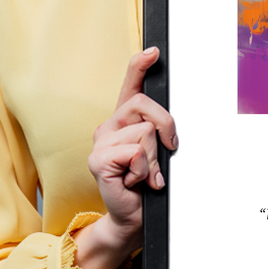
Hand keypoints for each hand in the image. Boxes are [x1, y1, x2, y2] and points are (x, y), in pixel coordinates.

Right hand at [73, 47, 177, 268]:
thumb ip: (159, 132)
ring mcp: (100, 142)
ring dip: (154, 158)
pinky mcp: (98, 160)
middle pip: (145, 105)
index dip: (140, 65)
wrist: (133, 217)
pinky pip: (135, 152)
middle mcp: (109, 126)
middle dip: (166, 127)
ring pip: (145, 132)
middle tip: (166, 151)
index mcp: (124, 120)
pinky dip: (144, 170)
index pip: (130, 85)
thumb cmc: (147, 184)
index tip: (154, 51)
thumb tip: (169, 124)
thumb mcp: (158, 152)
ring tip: (146, 174)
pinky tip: (135, 182)